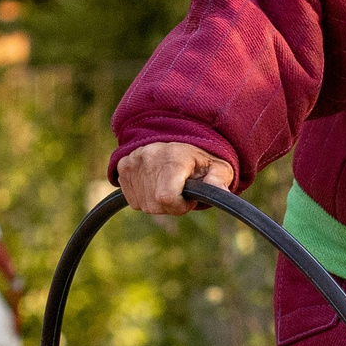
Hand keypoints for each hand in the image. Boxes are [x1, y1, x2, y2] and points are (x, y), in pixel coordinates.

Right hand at [118, 141, 235, 215]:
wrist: (179, 138)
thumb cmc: (202, 158)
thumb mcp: (219, 168)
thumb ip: (218, 181)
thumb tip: (221, 192)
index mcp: (173, 158)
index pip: (166, 198)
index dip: (180, 206)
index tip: (189, 200)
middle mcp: (149, 157)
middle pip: (156, 205)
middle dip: (172, 206)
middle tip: (181, 192)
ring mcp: (133, 161)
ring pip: (144, 205)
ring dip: (158, 203)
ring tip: (169, 186)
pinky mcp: (123, 166)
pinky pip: (133, 200)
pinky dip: (146, 198)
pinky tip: (156, 185)